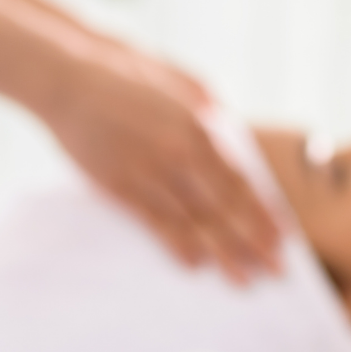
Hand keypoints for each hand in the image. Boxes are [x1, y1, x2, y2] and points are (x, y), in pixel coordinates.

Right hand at [40, 47, 281, 281]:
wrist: (66, 79)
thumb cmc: (121, 72)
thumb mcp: (177, 79)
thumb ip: (207, 105)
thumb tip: (229, 127)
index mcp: (198, 127)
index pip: (240, 180)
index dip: (263, 211)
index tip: (283, 236)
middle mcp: (180, 153)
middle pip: (225, 207)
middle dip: (254, 241)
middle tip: (276, 270)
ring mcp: (150, 172)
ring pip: (195, 221)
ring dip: (223, 252)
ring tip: (244, 279)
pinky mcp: (120, 186)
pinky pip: (155, 222)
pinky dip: (177, 244)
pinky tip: (196, 264)